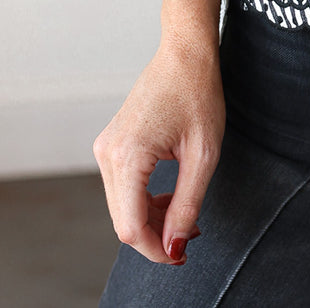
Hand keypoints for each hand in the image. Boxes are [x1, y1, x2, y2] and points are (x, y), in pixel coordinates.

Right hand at [93, 39, 224, 265]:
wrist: (184, 53)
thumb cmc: (198, 93)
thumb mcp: (203, 154)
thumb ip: (187, 204)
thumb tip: (174, 247)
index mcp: (127, 155)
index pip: (130, 227)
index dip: (156, 250)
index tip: (182, 255)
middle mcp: (107, 153)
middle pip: (123, 220)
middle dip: (156, 236)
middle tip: (191, 236)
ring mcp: (106, 147)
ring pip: (121, 206)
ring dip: (151, 219)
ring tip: (186, 214)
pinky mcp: (111, 143)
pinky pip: (122, 187)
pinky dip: (144, 200)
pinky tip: (170, 197)